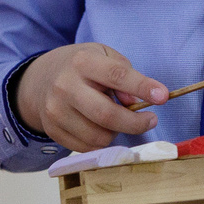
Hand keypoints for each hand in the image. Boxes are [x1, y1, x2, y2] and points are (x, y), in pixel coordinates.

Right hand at [16, 44, 169, 150]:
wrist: (41, 79)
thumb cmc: (82, 66)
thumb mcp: (104, 56)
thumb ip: (124, 73)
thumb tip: (136, 104)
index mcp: (82, 62)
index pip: (116, 75)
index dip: (142, 87)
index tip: (163, 97)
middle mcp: (65, 87)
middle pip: (107, 115)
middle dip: (136, 123)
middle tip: (150, 120)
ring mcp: (55, 111)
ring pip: (99, 137)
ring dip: (117, 132)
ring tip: (117, 119)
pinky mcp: (52, 130)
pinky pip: (87, 147)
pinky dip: (101, 141)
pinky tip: (101, 127)